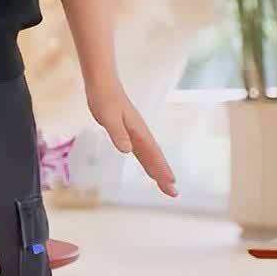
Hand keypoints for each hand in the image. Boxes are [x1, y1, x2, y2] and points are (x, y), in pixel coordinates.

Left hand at [86, 81, 176, 197]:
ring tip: (166, 184)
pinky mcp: (129, 130)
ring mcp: (135, 131)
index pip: (152, 153)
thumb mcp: (108, 116)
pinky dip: (148, 159)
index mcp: (137, 130)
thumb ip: (117, 133)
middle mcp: (139, 132)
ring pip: (149, 153)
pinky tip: (149, 166)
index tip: (170, 183)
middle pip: (154, 156)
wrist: (102, 83)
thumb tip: (128, 150)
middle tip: (173, 192)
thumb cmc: (104, 98)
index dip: (160, 168)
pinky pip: (142, 149)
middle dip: (163, 174)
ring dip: (157, 168)